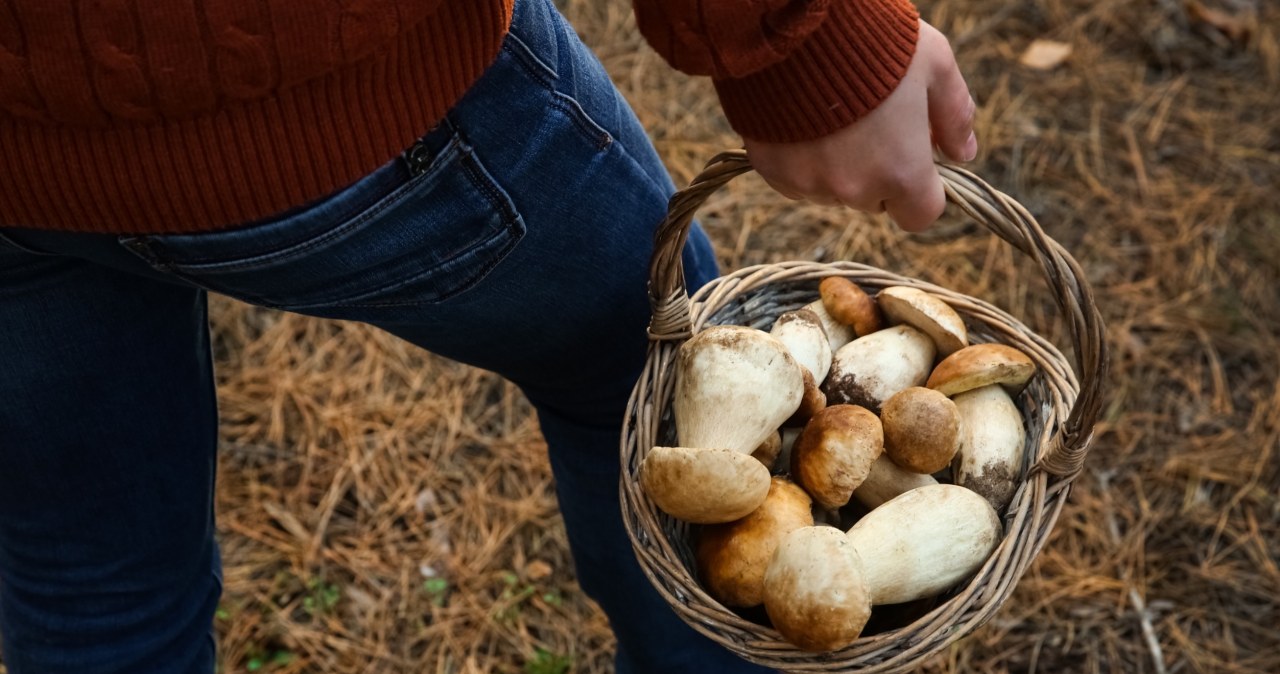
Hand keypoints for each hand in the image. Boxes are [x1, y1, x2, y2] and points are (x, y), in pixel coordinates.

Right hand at [743, 21, 975, 231]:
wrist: (795, 26)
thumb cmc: (875, 40)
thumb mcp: (935, 64)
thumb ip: (955, 115)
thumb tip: (964, 152)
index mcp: (901, 172)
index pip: (919, 215)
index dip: (920, 190)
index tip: (913, 159)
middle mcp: (853, 188)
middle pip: (873, 200)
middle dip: (877, 172)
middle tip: (871, 123)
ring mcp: (808, 183)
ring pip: (832, 190)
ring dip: (837, 166)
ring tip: (832, 115)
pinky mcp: (771, 171)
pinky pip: (794, 179)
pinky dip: (801, 158)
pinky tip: (802, 120)